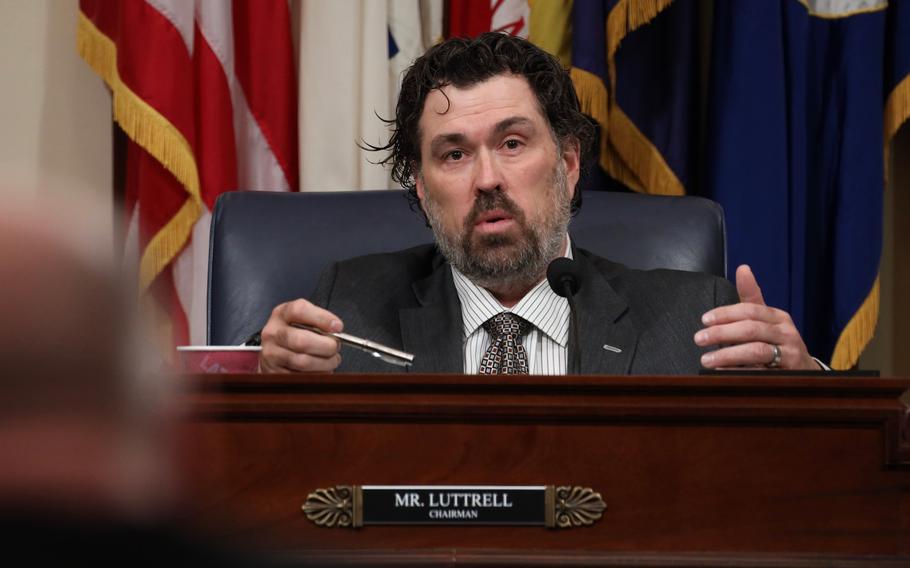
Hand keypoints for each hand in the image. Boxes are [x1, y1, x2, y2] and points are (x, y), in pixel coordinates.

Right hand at [259, 299, 342, 372]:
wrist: (275, 353)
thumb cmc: (295, 333)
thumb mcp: (304, 319)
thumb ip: (319, 321)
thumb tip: (336, 329)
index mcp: (281, 314)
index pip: (299, 310)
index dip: (322, 318)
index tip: (338, 327)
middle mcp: (273, 333)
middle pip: (302, 340)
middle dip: (326, 346)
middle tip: (335, 347)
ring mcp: (271, 354)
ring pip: (303, 362)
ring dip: (325, 363)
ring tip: (332, 360)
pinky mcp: (275, 373)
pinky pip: (301, 377)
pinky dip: (317, 374)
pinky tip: (321, 369)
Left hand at [695, 265, 819, 369]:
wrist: (803, 369)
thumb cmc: (777, 340)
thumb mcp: (766, 319)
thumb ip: (751, 297)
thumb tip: (742, 268)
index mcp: (777, 316)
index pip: (749, 310)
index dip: (725, 314)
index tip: (704, 320)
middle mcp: (786, 332)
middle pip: (750, 329)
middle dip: (722, 333)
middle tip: (699, 339)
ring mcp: (790, 352)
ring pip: (756, 351)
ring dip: (728, 355)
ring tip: (706, 360)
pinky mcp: (789, 372)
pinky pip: (761, 371)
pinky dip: (739, 372)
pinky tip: (722, 372)